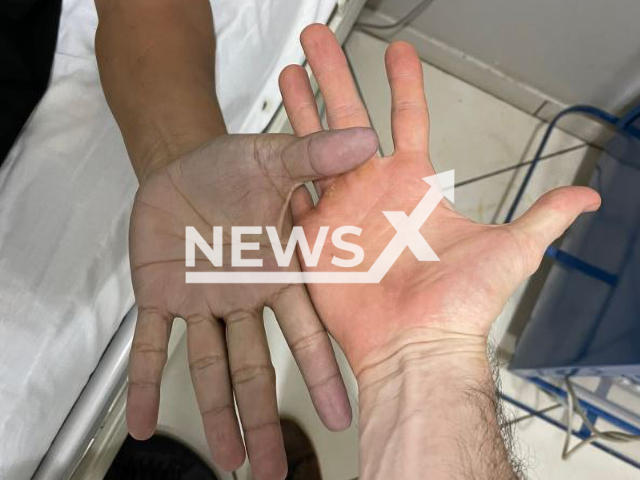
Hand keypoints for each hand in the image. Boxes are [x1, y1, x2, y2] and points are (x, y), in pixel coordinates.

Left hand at [127, 129, 376, 478]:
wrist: (183, 166)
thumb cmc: (233, 166)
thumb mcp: (273, 158)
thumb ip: (314, 157)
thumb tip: (365, 141)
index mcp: (277, 273)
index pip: (304, 331)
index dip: (321, 373)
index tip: (340, 415)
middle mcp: (243, 298)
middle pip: (256, 367)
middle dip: (265, 416)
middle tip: (273, 468)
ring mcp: (201, 303)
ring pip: (210, 367)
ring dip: (215, 414)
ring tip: (228, 461)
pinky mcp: (159, 297)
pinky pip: (151, 346)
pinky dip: (145, 382)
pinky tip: (143, 423)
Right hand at [279, 25, 599, 375]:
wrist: (416, 346)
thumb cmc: (459, 306)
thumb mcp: (511, 251)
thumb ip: (545, 216)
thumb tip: (587, 196)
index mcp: (413, 184)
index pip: (408, 118)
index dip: (404, 83)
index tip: (398, 51)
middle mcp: (373, 191)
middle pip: (349, 118)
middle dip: (333, 75)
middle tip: (318, 41)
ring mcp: (341, 211)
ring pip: (313, 146)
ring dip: (300, 109)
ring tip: (289, 75)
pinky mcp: (313, 237)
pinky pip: (292, 194)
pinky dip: (279, 169)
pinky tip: (264, 143)